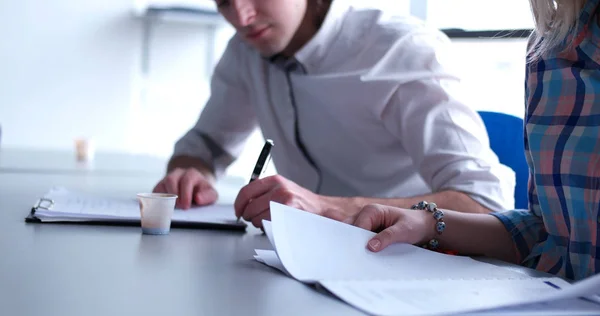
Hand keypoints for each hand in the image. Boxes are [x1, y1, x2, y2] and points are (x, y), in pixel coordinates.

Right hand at [153, 168, 217, 208]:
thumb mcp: (210, 194)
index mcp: (191, 174)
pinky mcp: (159, 187)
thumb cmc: (202, 193)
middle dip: (174, 195)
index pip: (187, 180)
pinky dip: (158, 201)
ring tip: (172, 208)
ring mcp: (167, 179)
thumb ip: (207, 196)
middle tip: (179, 208)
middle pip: (171, 180)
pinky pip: (154, 192)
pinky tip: (164, 208)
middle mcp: (178, 173)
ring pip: (161, 185)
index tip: (186, 206)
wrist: (194, 189)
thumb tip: (198, 198)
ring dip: (165, 198)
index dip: (185, 194)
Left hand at [234, 175, 355, 227]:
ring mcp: (284, 200)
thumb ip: (263, 192)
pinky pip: (268, 224)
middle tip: (255, 219)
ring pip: (257, 218)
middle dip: (250, 217)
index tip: (239, 212)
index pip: (246, 191)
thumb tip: (243, 203)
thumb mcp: (282, 189)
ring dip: (260, 224)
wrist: (323, 209)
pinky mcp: (289, 213)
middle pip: (250, 207)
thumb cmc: (301, 202)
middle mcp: (278, 188)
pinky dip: (269, 228)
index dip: (239, 204)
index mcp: (274, 180)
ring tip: (271, 221)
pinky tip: (277, 225)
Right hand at [351, 204, 435, 251]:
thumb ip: (387, 237)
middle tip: (357, 257)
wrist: (424, 226)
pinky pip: (361, 240)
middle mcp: (366, 215)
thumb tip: (371, 246)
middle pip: (351, 230)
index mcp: (372, 210)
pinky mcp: (370, 232)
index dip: (355, 239)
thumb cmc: (415, 224)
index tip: (358, 253)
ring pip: (354, 236)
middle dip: (352, 243)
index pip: (356, 226)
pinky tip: (366, 257)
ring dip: (357, 246)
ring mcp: (367, 224)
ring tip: (361, 258)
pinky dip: (362, 248)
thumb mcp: (403, 231)